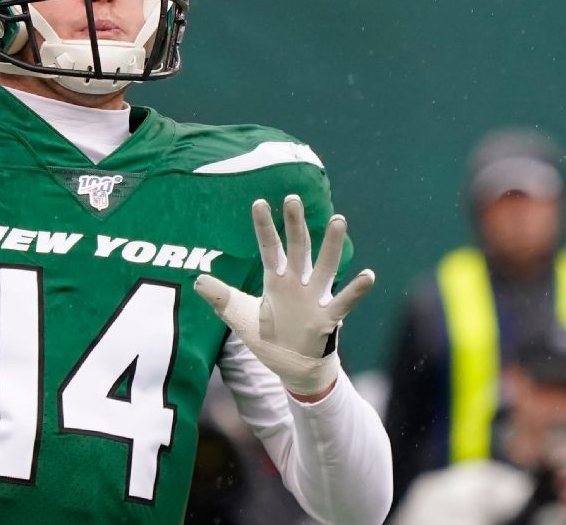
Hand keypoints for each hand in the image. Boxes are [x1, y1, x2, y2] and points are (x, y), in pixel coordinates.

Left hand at [194, 195, 374, 397]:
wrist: (292, 368)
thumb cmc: (269, 337)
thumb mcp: (239, 316)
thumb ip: (221, 297)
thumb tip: (197, 280)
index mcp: (276, 281)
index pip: (269, 248)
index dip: (264, 227)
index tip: (259, 202)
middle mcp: (297, 283)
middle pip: (297, 248)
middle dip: (295, 224)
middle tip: (293, 197)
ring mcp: (314, 299)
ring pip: (324, 266)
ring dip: (331, 245)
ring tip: (337, 220)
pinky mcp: (326, 319)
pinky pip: (344, 302)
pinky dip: (356, 290)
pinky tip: (368, 275)